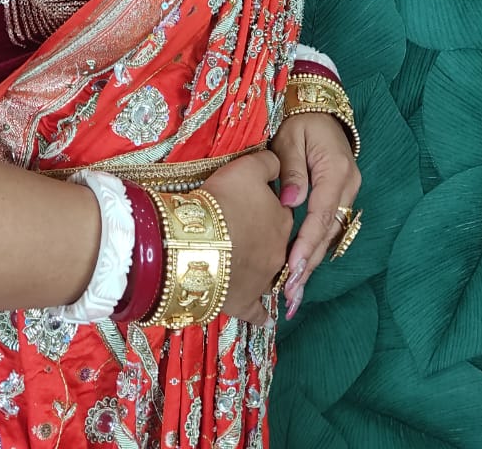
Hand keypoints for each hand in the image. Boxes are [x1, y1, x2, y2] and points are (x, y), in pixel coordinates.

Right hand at [201, 150, 293, 325]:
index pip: (283, 211)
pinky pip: (258, 313)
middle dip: (265, 239)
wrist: (198, 241)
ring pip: (270, 276)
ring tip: (251, 267)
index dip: (267, 206)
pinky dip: (262, 316)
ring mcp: (263, 280)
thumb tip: (279, 164)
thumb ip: (269, 162)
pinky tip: (266, 319)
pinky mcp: (245, 302)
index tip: (250, 204)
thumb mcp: (246, 167)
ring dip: (264, 272)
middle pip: (277, 243)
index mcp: (282, 220)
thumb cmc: (223, 201)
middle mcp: (279, 252)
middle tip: (244, 232)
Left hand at [270, 113, 360, 317]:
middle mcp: (348, 185)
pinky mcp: (341, 195)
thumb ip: (291, 170)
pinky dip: (316, 247)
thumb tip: (290, 203)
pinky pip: (330, 225)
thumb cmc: (299, 120)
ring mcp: (348, 191)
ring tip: (294, 291)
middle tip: (290, 294)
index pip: (321, 214)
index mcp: (336, 170)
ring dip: (313, 261)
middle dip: (310, 264)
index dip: (307, 244)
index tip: (292, 269)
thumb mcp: (289, 137)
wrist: (317, 106)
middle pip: (328, 231)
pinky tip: (302, 267)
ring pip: (331, 232)